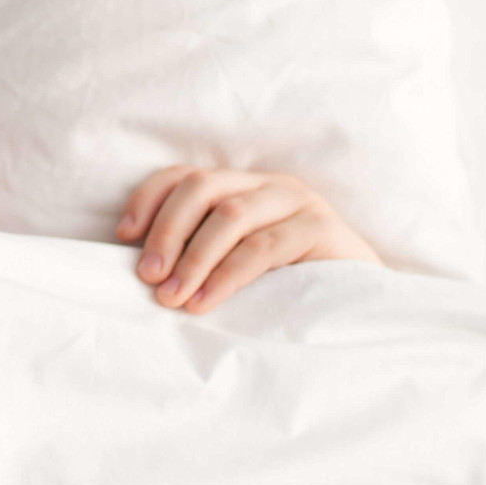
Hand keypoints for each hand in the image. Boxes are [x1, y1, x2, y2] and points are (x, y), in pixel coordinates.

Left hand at [115, 166, 379, 313]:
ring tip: (172, 297)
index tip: (122, 236)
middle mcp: (268, 185)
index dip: (148, 199)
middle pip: (201, 188)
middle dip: (167, 231)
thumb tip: (142, 270)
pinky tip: (207, 301)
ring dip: (194, 258)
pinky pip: (264, 246)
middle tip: (147, 276)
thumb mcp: (235, 265)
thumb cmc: (288, 289)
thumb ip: (199, 254)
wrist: (363, 309)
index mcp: (241, 187)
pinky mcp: (322, 229)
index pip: (184, 175)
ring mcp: (299, 202)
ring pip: (230, 215)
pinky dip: (228, 275)